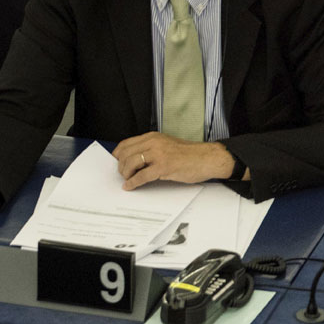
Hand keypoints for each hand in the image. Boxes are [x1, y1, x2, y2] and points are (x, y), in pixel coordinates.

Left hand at [112, 132, 236, 189]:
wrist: (208, 158)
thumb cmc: (189, 154)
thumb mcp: (166, 145)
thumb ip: (151, 149)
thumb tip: (135, 160)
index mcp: (152, 137)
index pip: (126, 144)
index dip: (117, 155)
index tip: (115, 163)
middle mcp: (153, 143)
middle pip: (125, 154)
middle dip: (120, 166)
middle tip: (122, 174)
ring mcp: (158, 154)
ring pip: (130, 164)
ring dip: (125, 174)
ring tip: (127, 180)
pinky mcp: (164, 167)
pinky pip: (141, 176)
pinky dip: (133, 183)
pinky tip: (130, 186)